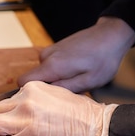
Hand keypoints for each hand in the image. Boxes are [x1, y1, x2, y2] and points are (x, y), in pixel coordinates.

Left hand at [0, 81, 117, 135]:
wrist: (99, 132)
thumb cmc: (85, 116)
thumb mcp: (59, 95)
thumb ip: (38, 99)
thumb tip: (23, 107)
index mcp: (34, 88)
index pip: (8, 99)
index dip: (3, 112)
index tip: (1, 118)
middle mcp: (25, 102)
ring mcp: (24, 122)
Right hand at [18, 17, 134, 92]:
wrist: (111, 35)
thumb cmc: (104, 59)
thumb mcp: (89, 81)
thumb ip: (65, 89)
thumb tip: (45, 95)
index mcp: (52, 65)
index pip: (23, 82)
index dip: (29, 93)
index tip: (43, 101)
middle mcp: (47, 56)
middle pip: (34, 79)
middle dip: (48, 88)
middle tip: (70, 91)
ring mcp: (50, 51)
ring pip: (43, 74)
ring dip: (56, 80)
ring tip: (77, 79)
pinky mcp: (56, 49)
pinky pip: (50, 66)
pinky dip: (59, 72)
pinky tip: (77, 71)